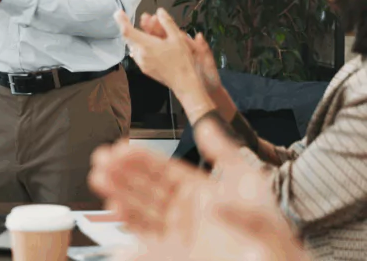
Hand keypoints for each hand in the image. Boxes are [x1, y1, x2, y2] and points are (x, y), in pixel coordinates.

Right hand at [90, 121, 306, 260]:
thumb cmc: (271, 231)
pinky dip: (130, 224)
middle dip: (122, 174)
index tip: (120, 147)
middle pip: (147, 189)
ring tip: (100, 179)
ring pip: (142, 211)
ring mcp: (180, 233)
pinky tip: (116, 210)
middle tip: (101, 159)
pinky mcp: (175, 253)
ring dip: (120, 194)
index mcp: (201, 191)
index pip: (163, 171)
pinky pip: (147, 236)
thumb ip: (224, 153)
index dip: (141, 159)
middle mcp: (186, 211)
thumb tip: (207, 124)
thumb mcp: (249, 183)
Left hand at [114, 9, 209, 113]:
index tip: (118, 13)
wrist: (183, 82)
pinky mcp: (144, 68)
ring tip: (152, 32)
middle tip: (146, 20)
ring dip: (139, 37)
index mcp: (146, 45)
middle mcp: (140, 54)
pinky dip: (142, 46)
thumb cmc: (181, 60)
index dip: (121, 20)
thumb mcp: (177, 38)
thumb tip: (160, 12)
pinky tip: (153, 44)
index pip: (127, 31)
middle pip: (130, 37)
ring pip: (134, 46)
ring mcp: (141, 62)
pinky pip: (138, 54)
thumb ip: (167, 23)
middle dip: (136, 27)